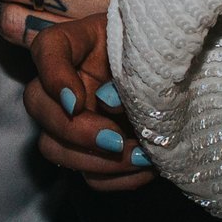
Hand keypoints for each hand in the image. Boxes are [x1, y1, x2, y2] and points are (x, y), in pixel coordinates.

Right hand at [25, 14, 152, 191]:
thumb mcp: (148, 44)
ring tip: (140, 158)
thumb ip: (128, 64)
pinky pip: (89, 176)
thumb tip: (108, 102)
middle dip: (74, 130)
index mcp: (76, 44)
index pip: (47, 48)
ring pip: (54, 148)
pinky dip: (117, 178)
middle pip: (37, 104)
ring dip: (95, 161)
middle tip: (114, 140)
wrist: (183, 77)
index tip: (76, 101)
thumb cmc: (160, 51)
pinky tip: (147, 168)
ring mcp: (73, 120)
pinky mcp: (92, 152)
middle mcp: (65, 83)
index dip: (54, 77)